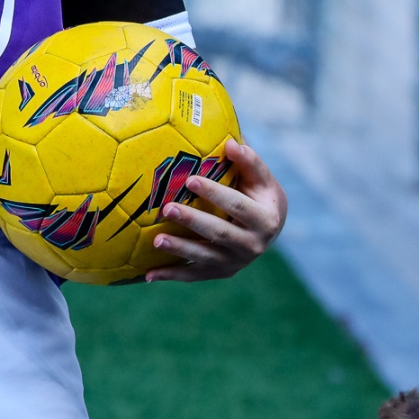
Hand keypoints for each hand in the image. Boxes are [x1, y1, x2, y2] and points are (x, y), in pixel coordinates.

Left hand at [143, 138, 286, 282]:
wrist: (269, 228)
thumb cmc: (259, 194)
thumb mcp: (261, 178)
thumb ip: (248, 161)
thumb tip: (230, 143)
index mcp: (265, 220)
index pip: (237, 205)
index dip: (215, 193)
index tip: (191, 180)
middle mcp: (252, 245)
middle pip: (219, 233)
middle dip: (192, 221)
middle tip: (167, 208)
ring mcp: (235, 262)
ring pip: (204, 257)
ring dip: (179, 249)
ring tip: (156, 240)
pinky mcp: (220, 272)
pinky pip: (193, 274)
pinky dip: (171, 275)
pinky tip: (148, 274)